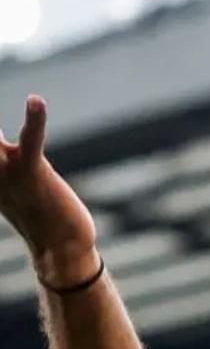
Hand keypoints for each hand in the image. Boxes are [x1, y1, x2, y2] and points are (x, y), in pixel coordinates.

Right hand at [0, 96, 100, 286]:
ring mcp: (7, 171)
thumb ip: (13, 164)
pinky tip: (36, 101)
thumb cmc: (42, 218)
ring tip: (27, 106)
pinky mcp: (33, 172)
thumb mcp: (16, 189)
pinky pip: (31, 141)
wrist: (62, 248)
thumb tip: (14, 157)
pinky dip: (35, 120)